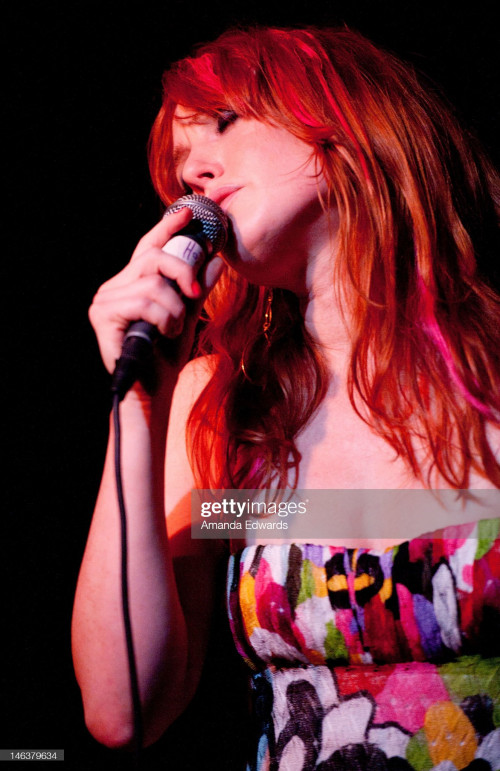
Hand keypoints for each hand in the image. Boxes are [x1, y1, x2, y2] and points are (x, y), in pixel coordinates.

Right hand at [89, 208, 223, 376]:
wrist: (153, 392)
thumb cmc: (166, 358)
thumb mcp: (189, 316)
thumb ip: (197, 289)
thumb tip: (215, 260)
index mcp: (133, 284)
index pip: (148, 247)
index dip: (167, 228)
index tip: (187, 213)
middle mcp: (115, 287)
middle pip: (152, 257)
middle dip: (181, 271)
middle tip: (194, 294)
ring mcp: (105, 300)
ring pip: (153, 283)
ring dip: (174, 309)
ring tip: (174, 329)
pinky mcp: (102, 316)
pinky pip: (145, 302)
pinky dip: (164, 319)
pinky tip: (164, 335)